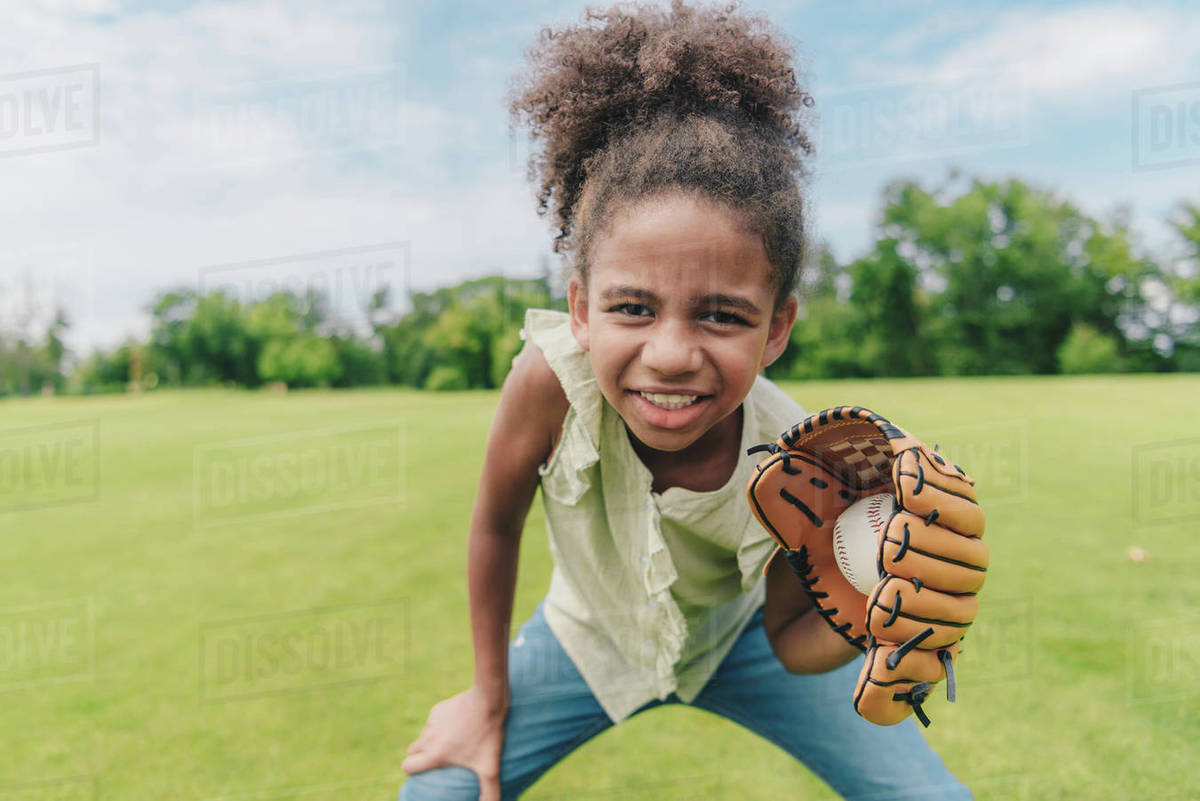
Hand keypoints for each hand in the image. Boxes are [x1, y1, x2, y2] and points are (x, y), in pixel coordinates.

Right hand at [402, 685, 508, 800]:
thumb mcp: (490, 767)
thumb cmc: (488, 735)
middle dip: (420, 757)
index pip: (408, 766)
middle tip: (438, 760)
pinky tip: (458, 725)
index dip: (412, 771)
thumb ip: (490, 792)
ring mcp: (432, 721)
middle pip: (412, 751)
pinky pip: (433, 721)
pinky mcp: (438, 708)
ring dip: (431, 741)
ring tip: (452, 743)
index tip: (423, 773)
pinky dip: (440, 726)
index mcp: (435, 754)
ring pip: (423, 736)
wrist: (488, 699)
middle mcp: (428, 738)